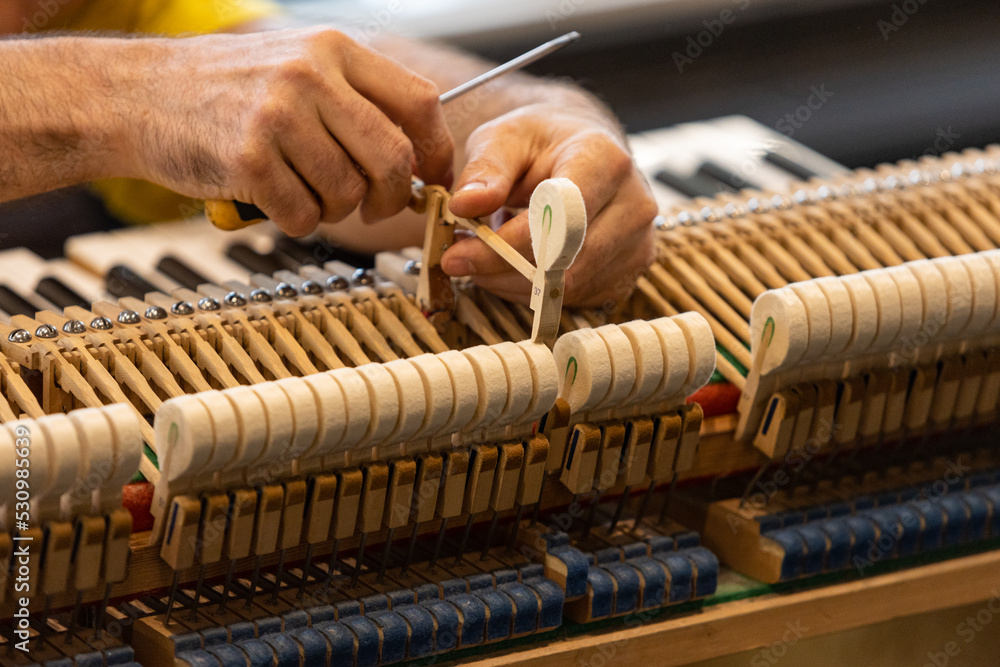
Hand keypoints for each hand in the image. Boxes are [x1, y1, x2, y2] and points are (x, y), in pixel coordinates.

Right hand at [123, 28, 453, 235]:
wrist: (137, 94)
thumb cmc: (225, 89)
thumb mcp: (297, 65)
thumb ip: (356, 100)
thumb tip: (417, 159)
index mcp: (334, 50)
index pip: (418, 103)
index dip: (436, 151)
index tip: (433, 179)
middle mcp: (310, 76)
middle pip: (392, 157)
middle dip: (390, 196)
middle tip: (373, 206)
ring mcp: (277, 117)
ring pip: (348, 193)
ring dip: (334, 210)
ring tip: (304, 192)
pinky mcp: (247, 160)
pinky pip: (304, 216)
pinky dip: (297, 221)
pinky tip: (274, 200)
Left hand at [441, 103, 656, 308]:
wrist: (583, 150)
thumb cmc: (542, 143)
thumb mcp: (505, 139)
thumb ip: (484, 170)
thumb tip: (464, 205)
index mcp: (606, 161)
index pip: (559, 219)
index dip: (506, 244)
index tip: (457, 254)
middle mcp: (634, 205)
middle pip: (566, 262)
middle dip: (503, 270)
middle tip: (460, 262)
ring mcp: (638, 244)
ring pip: (568, 287)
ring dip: (513, 284)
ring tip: (485, 259)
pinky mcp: (628, 273)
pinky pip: (575, 298)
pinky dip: (534, 293)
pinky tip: (515, 268)